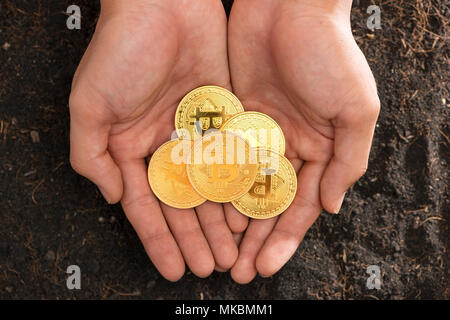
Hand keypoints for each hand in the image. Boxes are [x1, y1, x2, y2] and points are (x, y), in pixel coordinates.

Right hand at [69, 0, 237, 280]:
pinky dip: (238, 188)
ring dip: (219, 222)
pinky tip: (246, 212)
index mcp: (131, 148)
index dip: (160, 239)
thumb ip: (92, 156)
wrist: (165, 5)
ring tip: (232, 252)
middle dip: (196, 238)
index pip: (147, 206)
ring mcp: (196, 135)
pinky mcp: (223, 120)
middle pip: (183, 204)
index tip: (174, 267)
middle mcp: (164, 146)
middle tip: (211, 267)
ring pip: (211, 188)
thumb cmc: (122, 50)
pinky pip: (232, 161)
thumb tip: (112, 198)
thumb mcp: (89, 105)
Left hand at [227, 0, 379, 282]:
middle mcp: (288, 148)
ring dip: (232, 220)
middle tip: (238, 270)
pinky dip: (214, 185)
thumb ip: (347, 162)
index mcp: (320, 150)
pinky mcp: (232, 120)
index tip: (267, 265)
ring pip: (241, 188)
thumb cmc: (328, 55)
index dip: (285, 238)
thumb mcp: (356, 110)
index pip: (300, 206)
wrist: (286, 8)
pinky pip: (221, 160)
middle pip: (268, 204)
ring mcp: (258, 136)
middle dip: (255, 238)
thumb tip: (331, 208)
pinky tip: (205, 210)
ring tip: (220, 250)